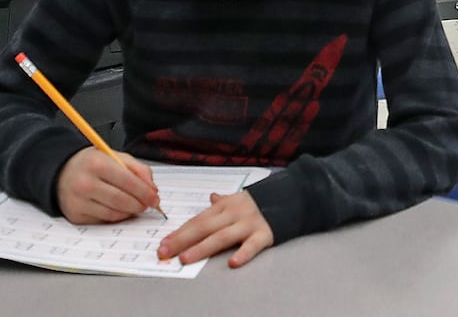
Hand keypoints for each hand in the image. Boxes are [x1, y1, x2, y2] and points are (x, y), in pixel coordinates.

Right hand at [56, 147, 161, 224]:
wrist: (62, 173)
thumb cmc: (93, 164)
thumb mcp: (116, 157)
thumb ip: (138, 169)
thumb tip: (152, 189)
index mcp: (97, 163)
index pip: (128, 181)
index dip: (145, 192)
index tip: (155, 198)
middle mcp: (84, 183)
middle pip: (121, 200)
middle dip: (140, 205)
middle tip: (149, 205)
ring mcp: (78, 201)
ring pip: (113, 213)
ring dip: (129, 212)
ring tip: (136, 206)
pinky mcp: (75, 215)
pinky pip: (103, 220)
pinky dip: (116, 216)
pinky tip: (120, 209)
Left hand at [158, 190, 272, 268]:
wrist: (294, 195)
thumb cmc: (262, 201)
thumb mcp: (240, 197)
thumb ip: (223, 201)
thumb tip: (210, 198)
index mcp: (226, 206)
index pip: (198, 220)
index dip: (179, 232)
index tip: (163, 243)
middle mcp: (234, 213)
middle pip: (204, 227)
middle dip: (182, 240)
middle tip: (164, 252)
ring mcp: (249, 223)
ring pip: (222, 236)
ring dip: (202, 247)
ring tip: (186, 258)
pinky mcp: (266, 233)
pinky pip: (253, 245)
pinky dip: (244, 253)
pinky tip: (234, 262)